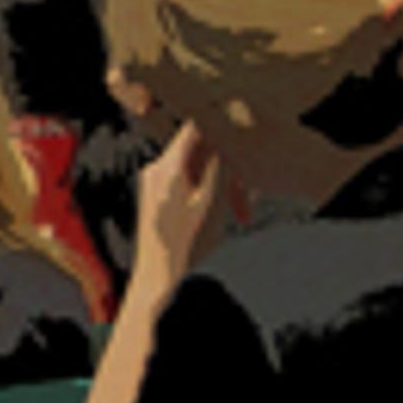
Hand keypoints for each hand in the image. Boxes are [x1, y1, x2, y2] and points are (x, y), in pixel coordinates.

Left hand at [132, 122, 237, 288]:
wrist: (158, 278)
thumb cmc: (186, 246)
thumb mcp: (213, 203)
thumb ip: (217, 166)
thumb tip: (223, 137)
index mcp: (168, 167)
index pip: (195, 126)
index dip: (220, 124)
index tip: (240, 131)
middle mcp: (156, 168)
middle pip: (198, 150)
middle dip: (226, 166)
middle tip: (248, 193)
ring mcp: (153, 181)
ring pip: (195, 168)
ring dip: (220, 184)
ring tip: (239, 212)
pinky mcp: (155, 195)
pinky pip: (186, 181)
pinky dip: (206, 192)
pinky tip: (222, 212)